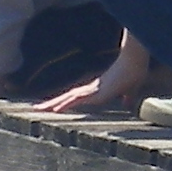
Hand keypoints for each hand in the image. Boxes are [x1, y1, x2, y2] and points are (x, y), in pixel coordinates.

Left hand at [32, 38, 155, 114]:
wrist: (136, 61)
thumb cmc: (134, 72)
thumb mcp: (130, 90)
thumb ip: (126, 97)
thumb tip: (127, 102)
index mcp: (95, 89)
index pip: (74, 97)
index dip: (63, 103)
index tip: (51, 107)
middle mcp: (90, 89)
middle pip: (66, 98)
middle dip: (51, 104)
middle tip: (35, 108)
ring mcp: (91, 89)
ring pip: (67, 99)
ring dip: (53, 105)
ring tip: (38, 109)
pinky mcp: (95, 91)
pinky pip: (78, 99)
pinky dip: (67, 104)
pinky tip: (56, 109)